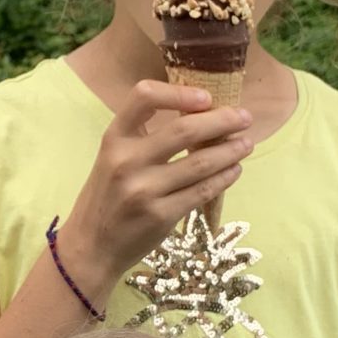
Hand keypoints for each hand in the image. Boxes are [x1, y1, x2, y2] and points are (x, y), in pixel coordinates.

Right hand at [59, 80, 254, 289]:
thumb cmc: (107, 196)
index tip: (206, 98)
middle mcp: (127, 161)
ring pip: (200, 163)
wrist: (91, 245)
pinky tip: (234, 170)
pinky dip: (224, 178)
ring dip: (230, 151)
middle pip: (184, 130)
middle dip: (222, 120)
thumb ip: (145, 138)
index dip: (179, 92)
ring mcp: (144, 190)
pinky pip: (202, 191)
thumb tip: (202, 117)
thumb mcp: (113, 158)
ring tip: (246, 144)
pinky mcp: (160, 216)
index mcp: (114, 139)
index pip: (144, 97)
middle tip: (244, 118)